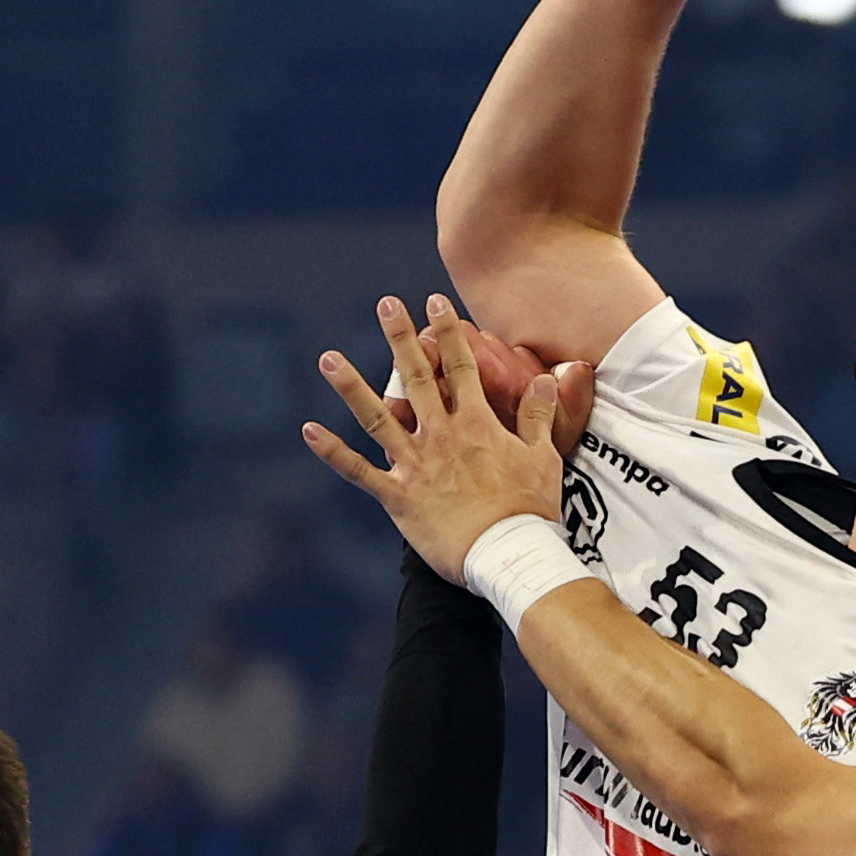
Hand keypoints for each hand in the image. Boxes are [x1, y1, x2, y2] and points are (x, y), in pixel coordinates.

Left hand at [305, 295, 570, 580]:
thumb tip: (546, 379)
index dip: (449, 332)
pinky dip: (333, 453)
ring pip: (378, 416)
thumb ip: (541, 415)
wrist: (506, 554)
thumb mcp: (544, 457)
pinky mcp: (397, 496)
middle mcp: (440, 435)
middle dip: (401, 338)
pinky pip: (358, 471)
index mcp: (476, 424)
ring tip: (327, 357)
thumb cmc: (529, 509)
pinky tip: (309, 430)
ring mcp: (415, 464)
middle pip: (417, 377)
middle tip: (386, 304)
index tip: (436, 302)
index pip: (462, 366)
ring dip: (351, 386)